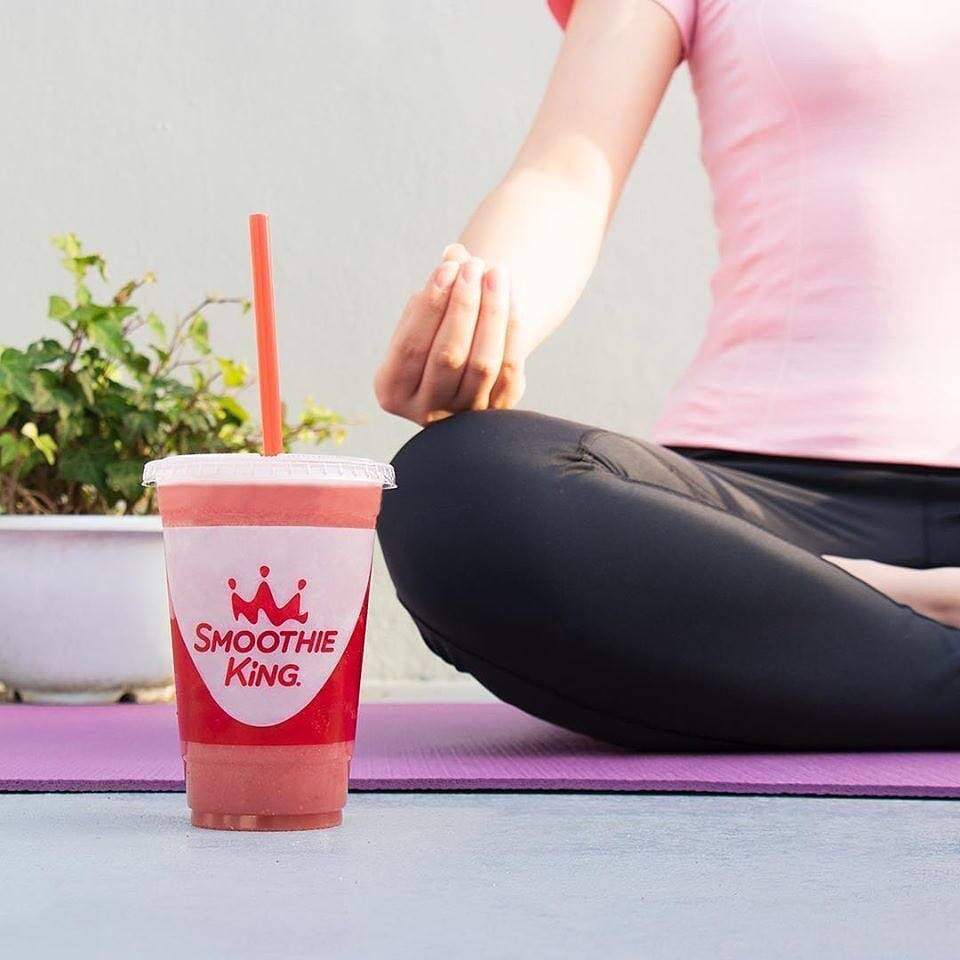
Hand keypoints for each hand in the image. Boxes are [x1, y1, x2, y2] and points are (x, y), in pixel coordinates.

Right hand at [374, 244, 526, 424]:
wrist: (461, 369)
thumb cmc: (433, 333)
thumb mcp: (423, 316)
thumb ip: (436, 286)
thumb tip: (454, 254)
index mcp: (392, 390)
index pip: (411, 346)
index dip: (431, 305)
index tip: (448, 266)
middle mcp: (424, 411)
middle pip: (448, 357)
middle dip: (463, 306)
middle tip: (474, 265)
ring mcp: (462, 416)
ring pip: (482, 364)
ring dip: (491, 314)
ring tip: (496, 273)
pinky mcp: (495, 413)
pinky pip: (509, 372)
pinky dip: (511, 332)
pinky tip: (510, 297)